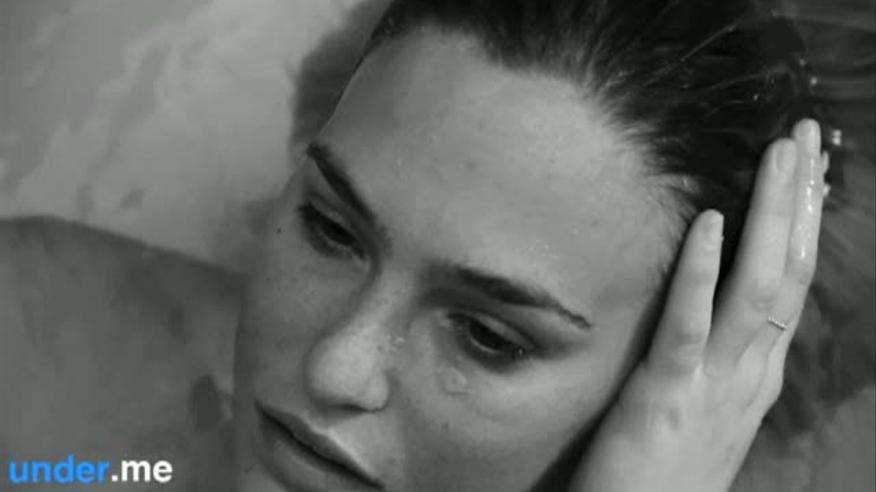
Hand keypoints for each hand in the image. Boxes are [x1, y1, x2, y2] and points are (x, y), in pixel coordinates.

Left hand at [569, 119, 826, 491]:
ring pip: (756, 291)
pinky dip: (702, 272)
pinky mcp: (666, 395)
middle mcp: (749, 373)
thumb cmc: (667, 473)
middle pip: (785, 274)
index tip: (812, 171)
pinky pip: (689, 326)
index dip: (804, 225)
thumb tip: (723, 309)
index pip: (791, 284)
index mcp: (757, 373)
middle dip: (800, 203)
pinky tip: (710, 223)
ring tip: (778, 157)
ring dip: (769, 218)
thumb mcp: (710, 410)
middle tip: (806, 137)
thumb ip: (722, 359)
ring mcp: (714, 385)